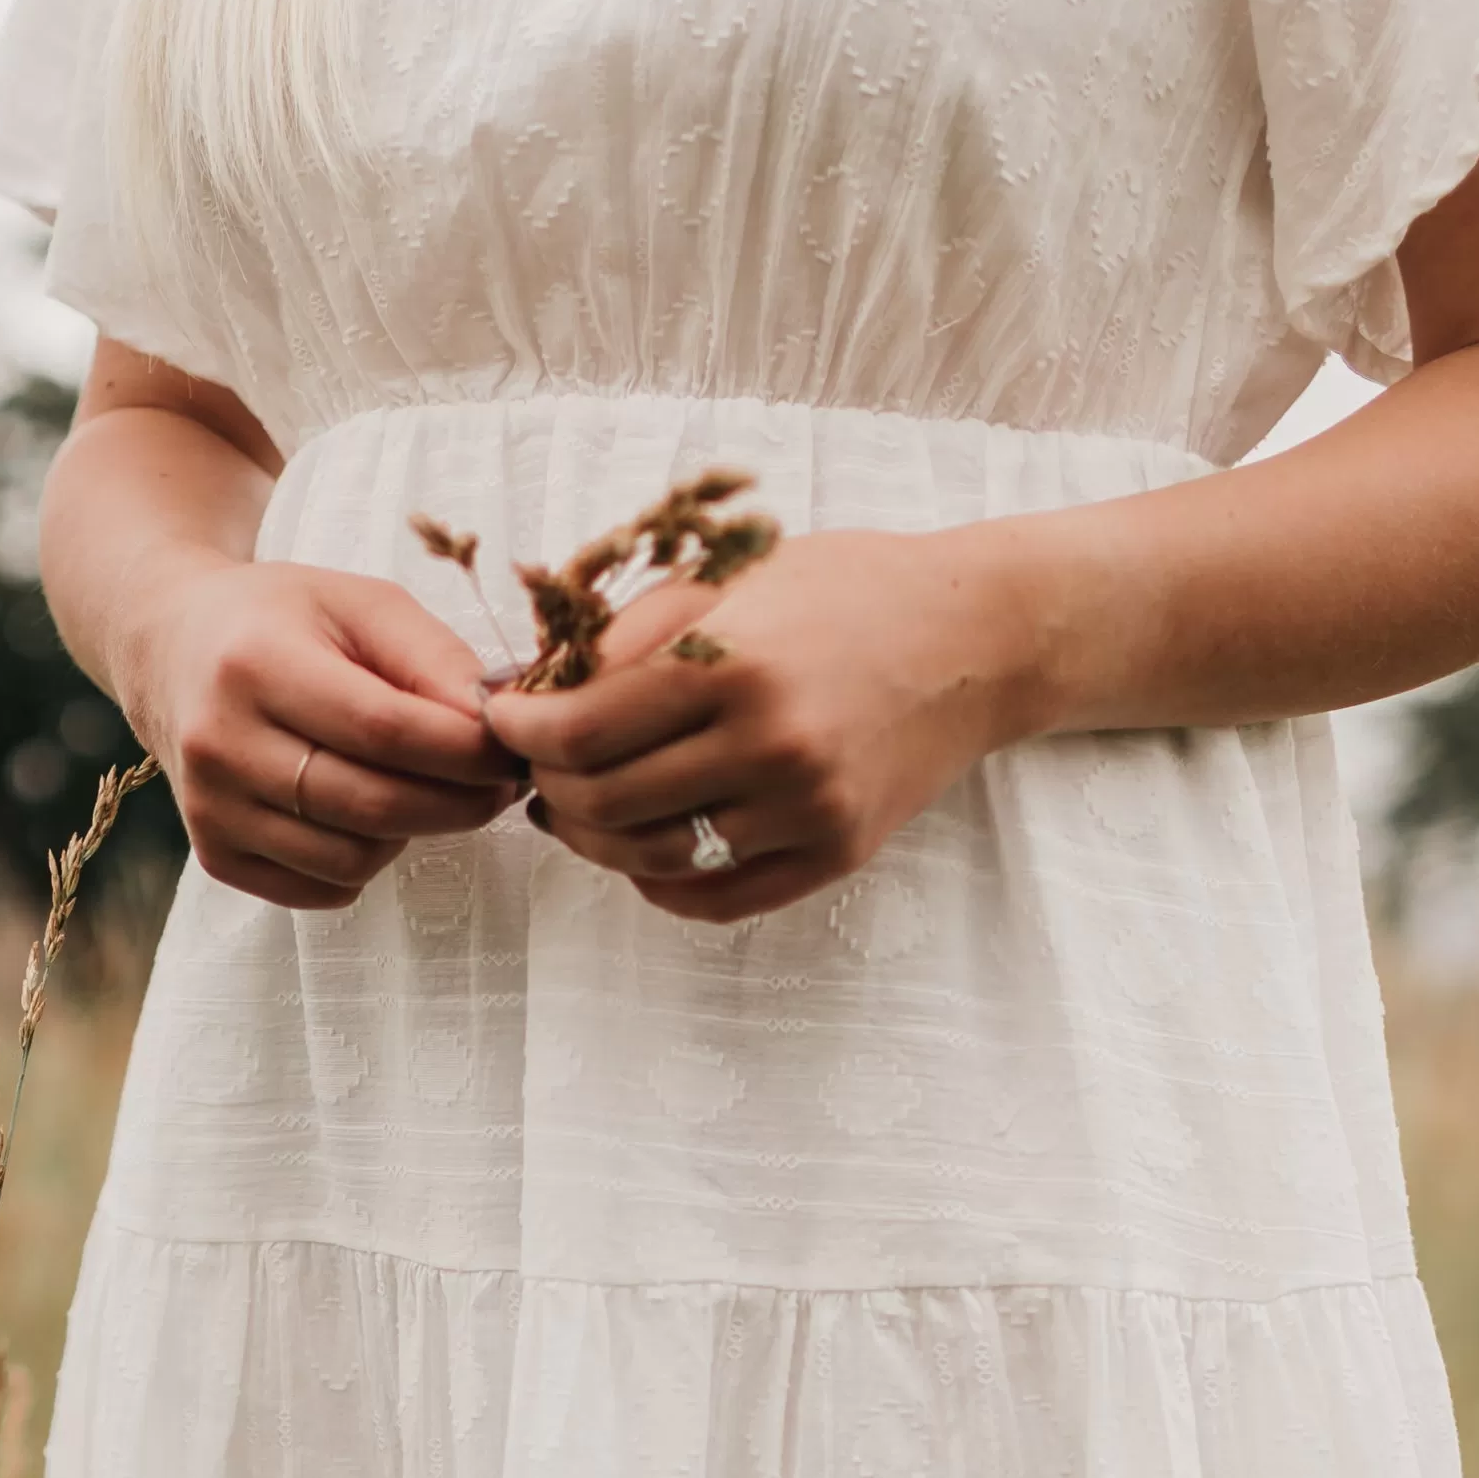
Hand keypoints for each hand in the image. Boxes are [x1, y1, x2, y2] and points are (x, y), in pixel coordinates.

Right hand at [129, 557, 522, 911]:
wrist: (170, 648)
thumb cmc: (280, 620)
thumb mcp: (360, 604)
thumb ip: (435, 657)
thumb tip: (500, 722)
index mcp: (257, 663)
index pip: (386, 730)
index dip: (467, 750)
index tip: (514, 747)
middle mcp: (222, 743)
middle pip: (374, 804)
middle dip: (461, 802)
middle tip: (498, 782)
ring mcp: (211, 808)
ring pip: (354, 859)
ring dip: (412, 831)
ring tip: (421, 786)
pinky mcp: (214, 854)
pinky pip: (324, 889)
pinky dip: (366, 861)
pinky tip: (365, 812)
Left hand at [486, 522, 1060, 921]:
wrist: (973, 638)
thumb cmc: (843, 591)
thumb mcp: (729, 579)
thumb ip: (629, 635)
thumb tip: (533, 687)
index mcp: (734, 663)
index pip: (581, 730)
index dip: (522, 732)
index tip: (505, 722)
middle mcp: (772, 745)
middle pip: (605, 802)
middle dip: (549, 784)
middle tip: (537, 764)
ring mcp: (807, 811)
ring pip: (651, 857)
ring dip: (593, 839)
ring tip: (577, 807)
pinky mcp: (835, 855)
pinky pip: (715, 897)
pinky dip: (659, 880)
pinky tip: (643, 846)